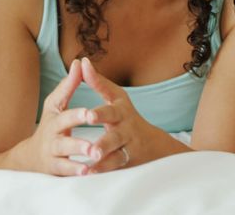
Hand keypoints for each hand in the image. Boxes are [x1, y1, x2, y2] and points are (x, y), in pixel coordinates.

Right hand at [13, 58, 93, 175]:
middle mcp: (52, 133)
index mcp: (55, 116)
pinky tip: (87, 172)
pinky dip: (75, 171)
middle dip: (76, 129)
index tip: (89, 111)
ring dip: (78, 153)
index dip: (75, 109)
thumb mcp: (56, 104)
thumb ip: (69, 85)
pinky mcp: (55, 168)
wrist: (31, 156)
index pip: (63, 108)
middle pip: (63, 130)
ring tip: (93, 155)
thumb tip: (79, 61)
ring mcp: (52, 151)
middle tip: (91, 129)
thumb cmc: (51, 125)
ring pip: (64, 152)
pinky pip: (65, 170)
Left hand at [80, 58, 156, 173]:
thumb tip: (82, 61)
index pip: (109, 110)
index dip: (100, 113)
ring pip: (116, 152)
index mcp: (120, 110)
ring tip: (92, 159)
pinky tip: (91, 172)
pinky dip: (104, 169)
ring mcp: (128, 145)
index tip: (88, 115)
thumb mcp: (115, 97)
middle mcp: (126, 127)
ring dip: (103, 157)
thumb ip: (98, 82)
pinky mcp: (127, 160)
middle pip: (115, 135)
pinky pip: (116, 165)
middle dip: (104, 140)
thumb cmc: (125, 115)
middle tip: (92, 147)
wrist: (152, 143)